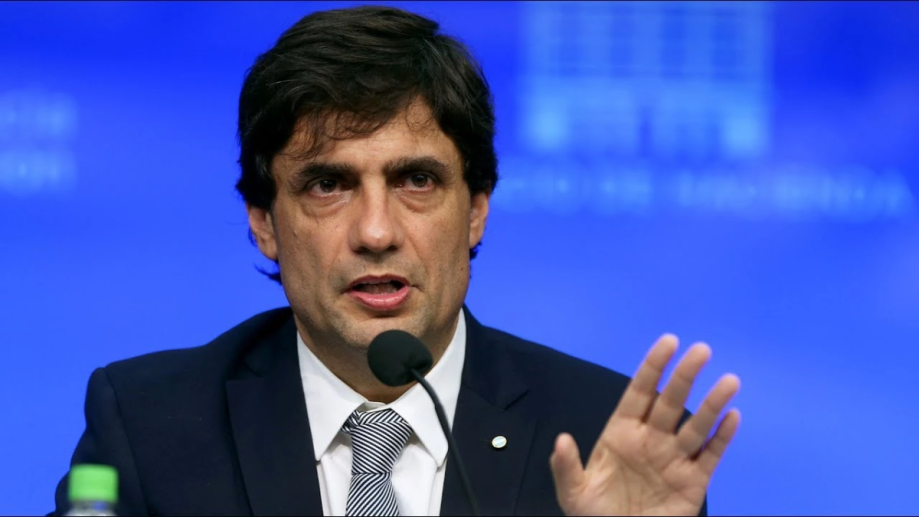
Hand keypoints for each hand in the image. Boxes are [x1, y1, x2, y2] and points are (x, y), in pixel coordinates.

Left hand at [550, 334, 740, 515]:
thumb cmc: (596, 515)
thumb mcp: (573, 493)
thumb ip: (566, 466)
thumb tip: (561, 440)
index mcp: (622, 434)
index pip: (640, 393)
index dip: (653, 367)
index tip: (669, 342)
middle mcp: (651, 440)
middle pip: (671, 403)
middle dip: (684, 376)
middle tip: (701, 351)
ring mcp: (674, 460)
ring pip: (696, 426)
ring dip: (712, 404)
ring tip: (728, 381)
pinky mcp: (693, 483)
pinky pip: (710, 456)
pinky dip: (722, 438)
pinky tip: (732, 417)